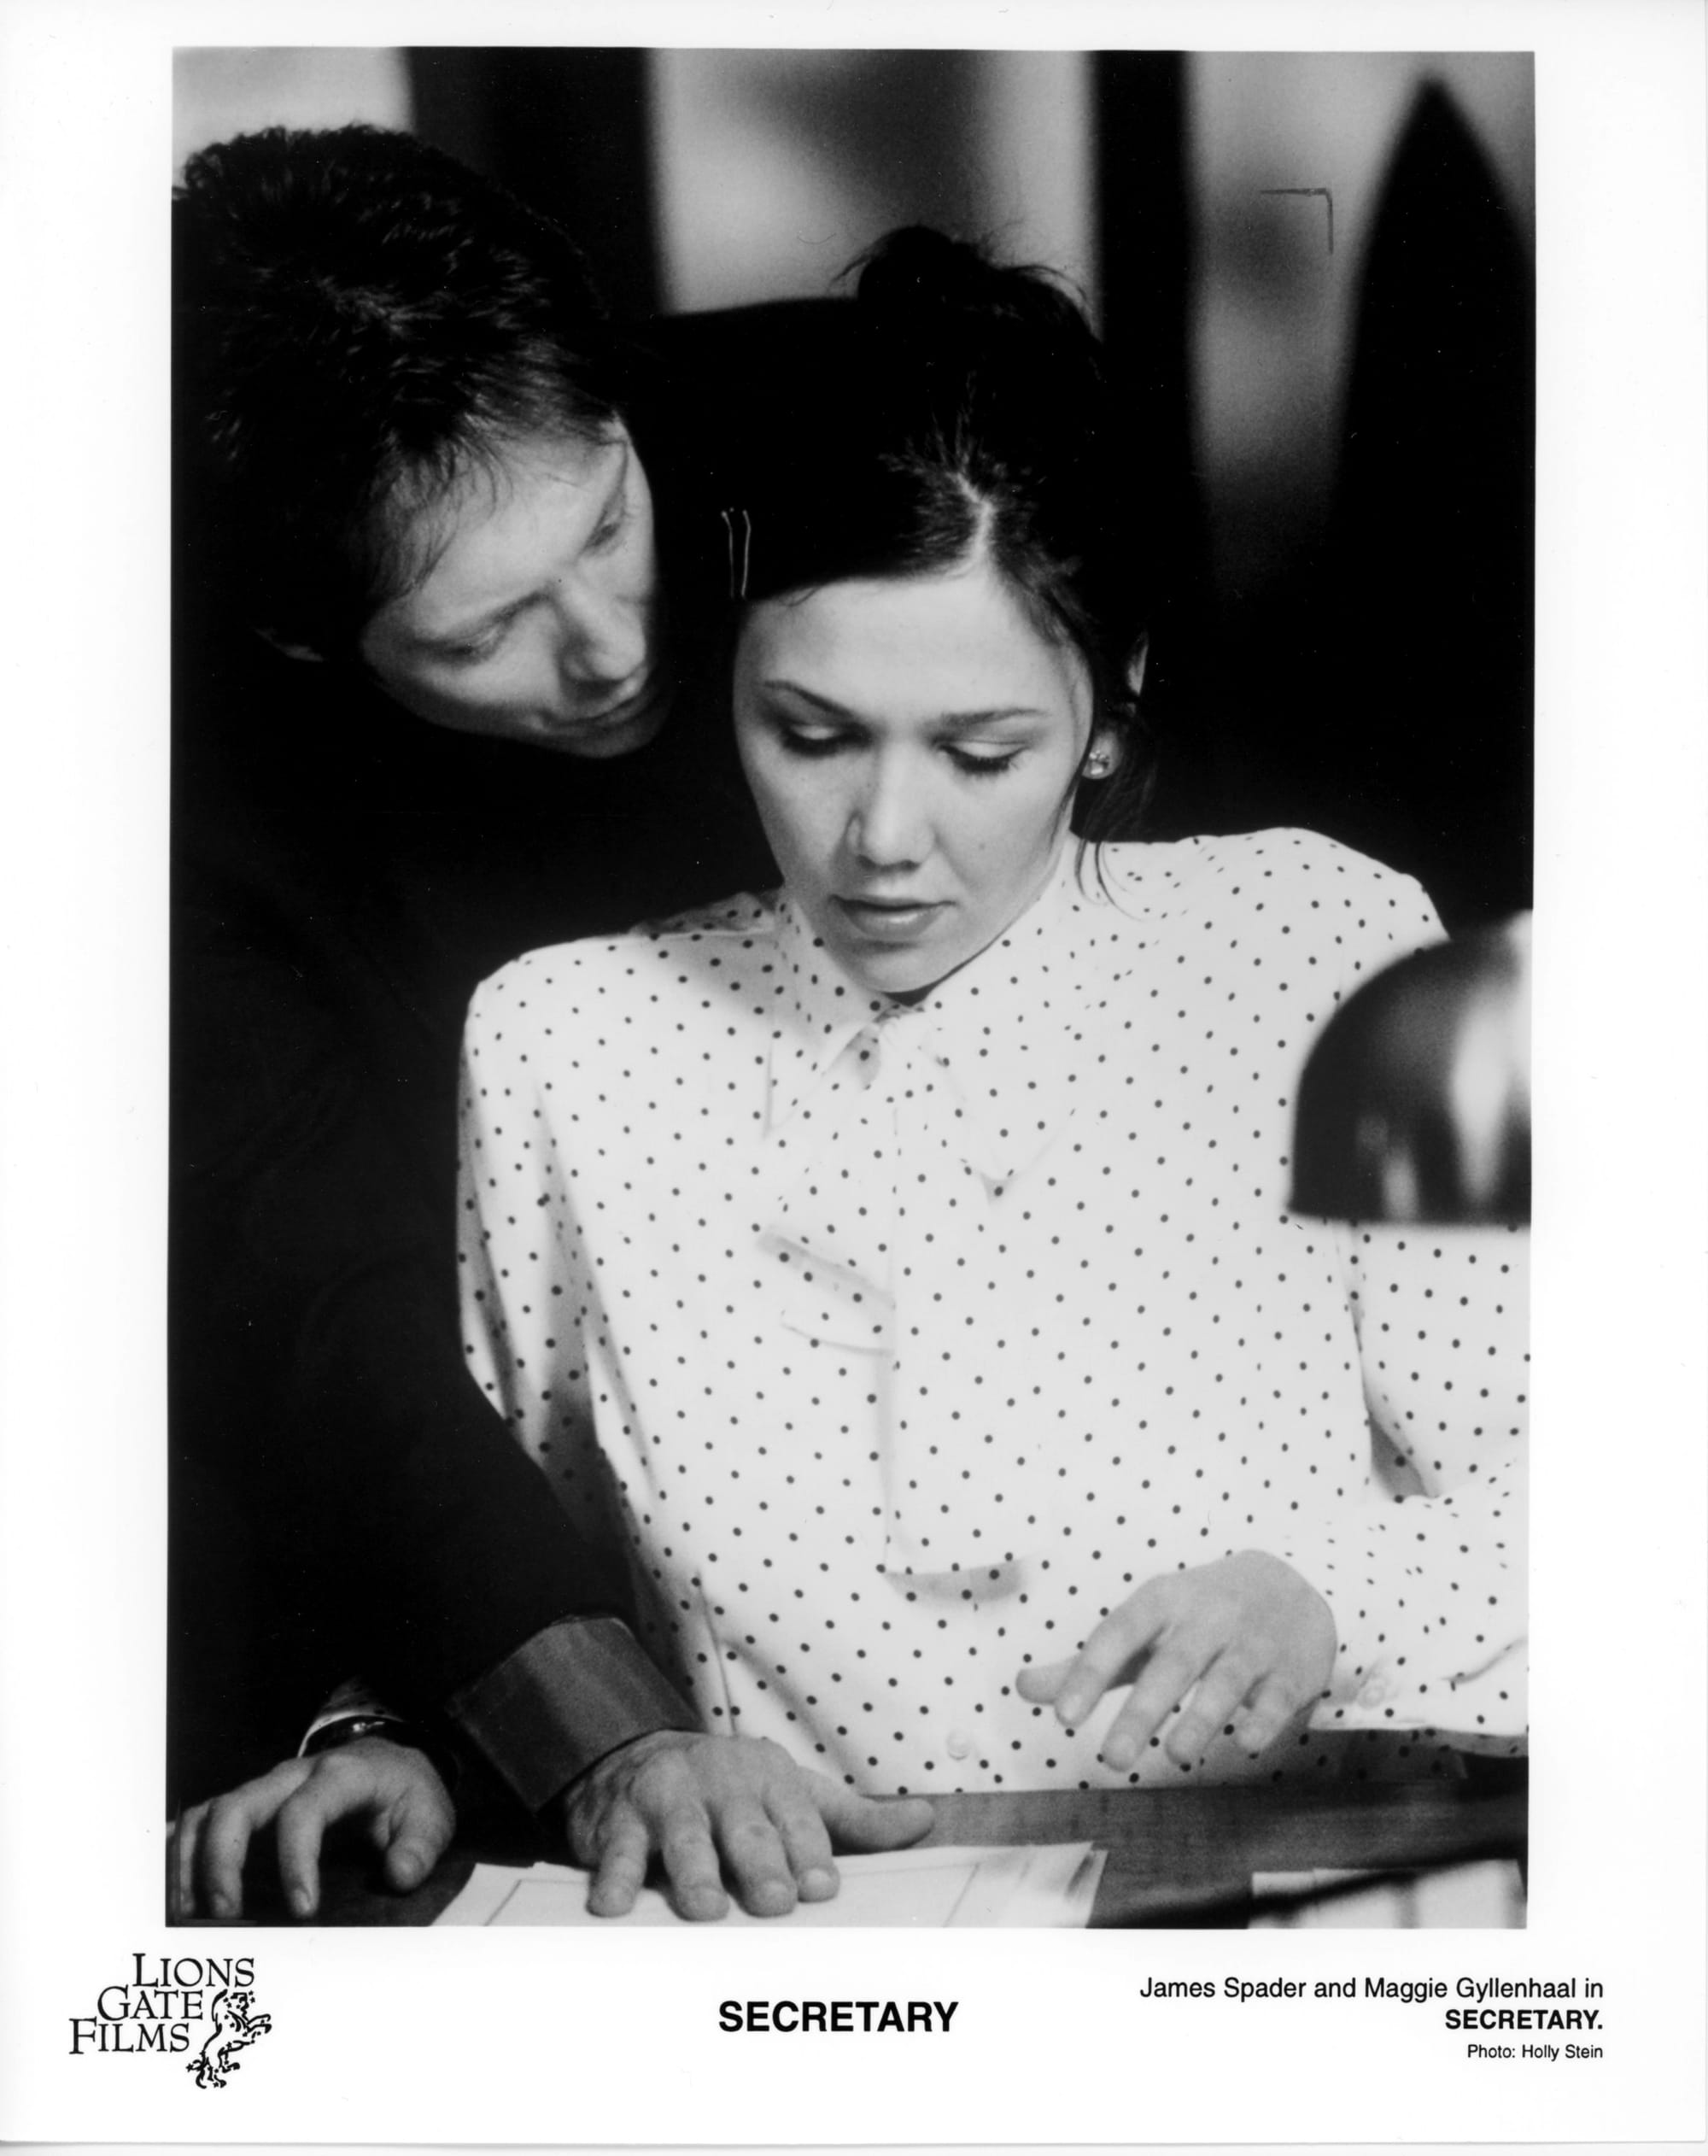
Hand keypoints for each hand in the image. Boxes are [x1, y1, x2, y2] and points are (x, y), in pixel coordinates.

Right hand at [170, 1738, 455, 1919]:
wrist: (393, 1762)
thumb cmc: (405, 1794)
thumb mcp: (430, 1815)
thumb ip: (419, 1846)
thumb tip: (397, 1875)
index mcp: (341, 1775)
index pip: (305, 1810)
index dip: (297, 1859)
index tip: (303, 1911)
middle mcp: (293, 1775)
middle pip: (240, 1805)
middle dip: (223, 1861)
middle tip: (225, 1916)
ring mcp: (266, 1788)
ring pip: (211, 1812)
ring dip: (192, 1861)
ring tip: (187, 1914)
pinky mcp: (251, 1805)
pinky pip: (203, 1819)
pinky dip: (182, 1851)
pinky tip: (171, 1889)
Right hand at [558, 1730, 934, 1920]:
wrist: (638, 1756)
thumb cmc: (731, 1791)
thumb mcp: (794, 1794)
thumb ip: (855, 1819)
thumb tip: (923, 1821)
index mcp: (770, 1777)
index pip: (797, 1818)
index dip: (809, 1853)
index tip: (822, 1888)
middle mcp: (722, 1780)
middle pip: (744, 1826)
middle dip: (760, 1864)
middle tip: (774, 1901)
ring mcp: (669, 1795)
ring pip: (683, 1834)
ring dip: (694, 1871)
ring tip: (705, 1908)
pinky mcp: (619, 1817)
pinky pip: (617, 1848)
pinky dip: (615, 1876)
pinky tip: (615, 1904)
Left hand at [1014, 1551, 1336, 1770]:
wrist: (1287, 1587)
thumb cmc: (1198, 1617)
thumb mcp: (1144, 1629)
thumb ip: (1089, 1663)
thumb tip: (1023, 1688)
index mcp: (1162, 1602)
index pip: (1119, 1634)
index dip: (1091, 1672)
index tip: (1064, 1716)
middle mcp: (1207, 1617)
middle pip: (1172, 1664)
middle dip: (1142, 1711)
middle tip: (1111, 1759)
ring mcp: (1252, 1642)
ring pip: (1226, 1680)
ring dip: (1201, 1717)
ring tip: (1174, 1755)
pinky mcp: (1291, 1670)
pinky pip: (1277, 1695)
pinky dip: (1265, 1718)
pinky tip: (1248, 1744)